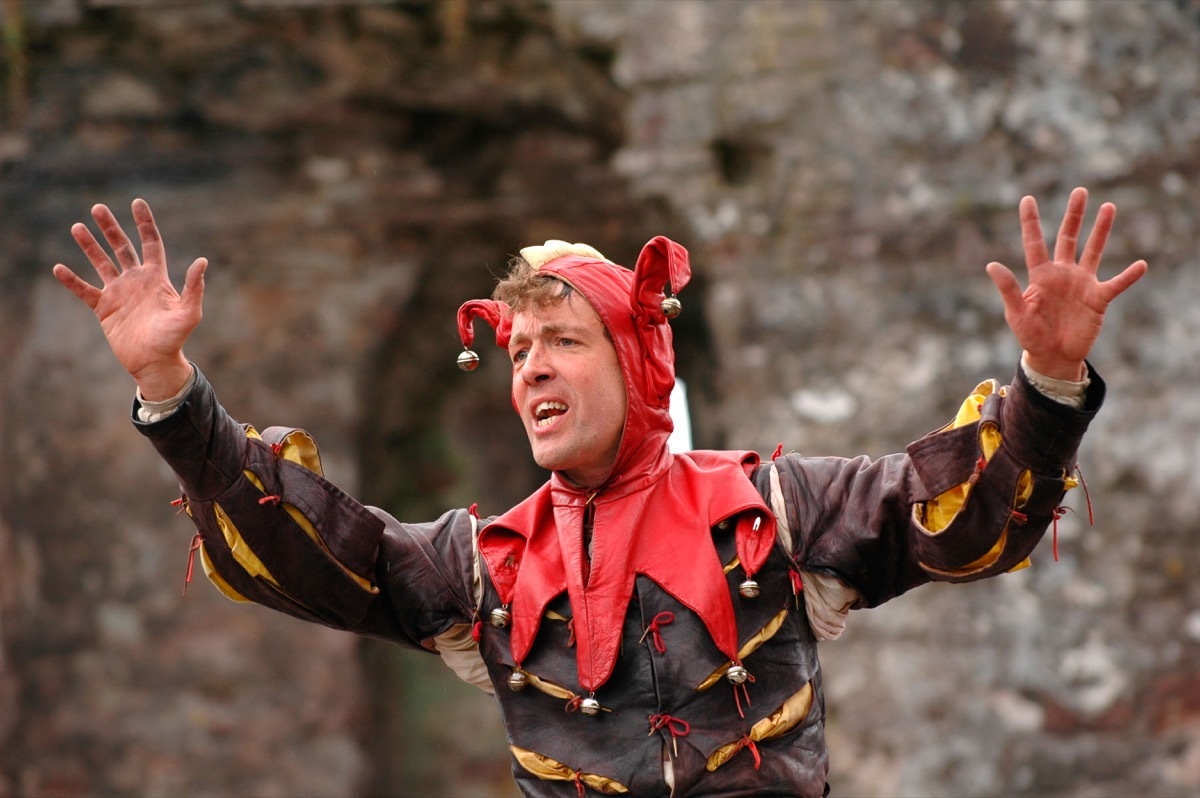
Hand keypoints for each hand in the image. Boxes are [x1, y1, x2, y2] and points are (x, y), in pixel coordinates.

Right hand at [52, 199, 206, 399]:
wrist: (155, 362)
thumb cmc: (175, 338)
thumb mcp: (189, 313)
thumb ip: (194, 287)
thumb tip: (202, 261)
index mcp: (157, 278)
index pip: (151, 243)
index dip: (144, 223)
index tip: (136, 203)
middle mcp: (136, 281)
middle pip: (122, 247)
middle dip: (110, 228)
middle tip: (97, 207)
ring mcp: (119, 293)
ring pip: (102, 263)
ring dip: (89, 246)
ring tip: (77, 227)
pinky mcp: (104, 308)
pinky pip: (85, 291)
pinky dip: (72, 280)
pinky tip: (59, 268)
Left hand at [986, 186, 1146, 380]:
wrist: (1052, 356)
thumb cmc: (1031, 335)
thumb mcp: (1016, 313)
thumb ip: (1008, 289)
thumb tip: (991, 265)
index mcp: (1040, 275)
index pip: (1034, 242)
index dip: (1031, 221)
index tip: (1026, 199)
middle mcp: (1062, 273)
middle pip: (1068, 238)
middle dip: (1074, 215)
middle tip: (1080, 191)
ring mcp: (1081, 283)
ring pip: (1093, 250)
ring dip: (1101, 230)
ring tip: (1108, 207)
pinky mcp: (1098, 299)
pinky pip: (1116, 283)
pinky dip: (1128, 276)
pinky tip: (1141, 265)